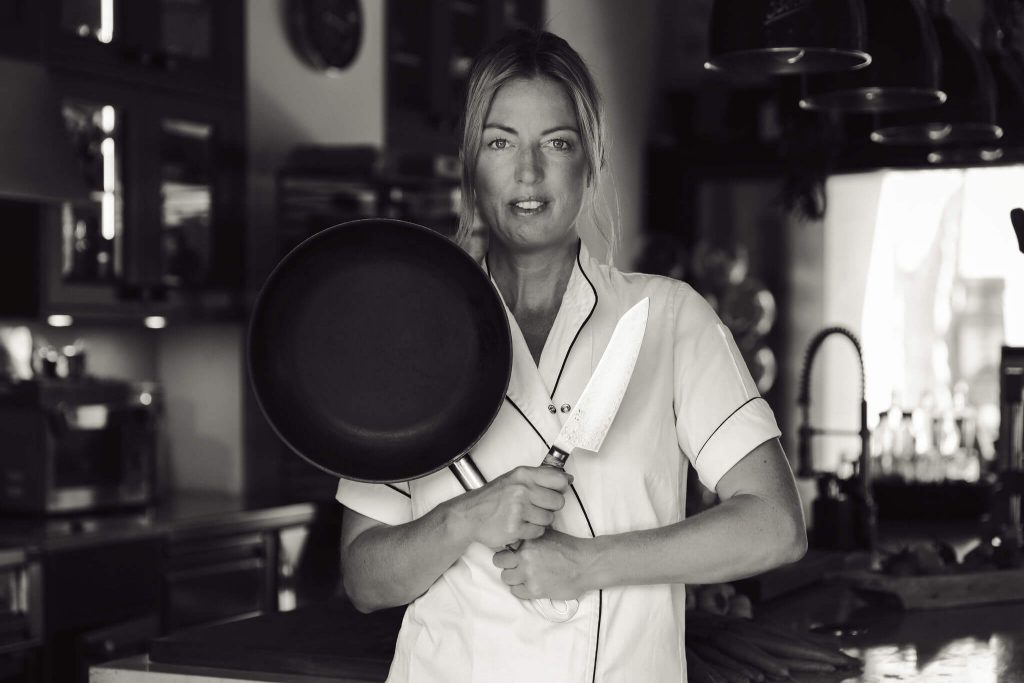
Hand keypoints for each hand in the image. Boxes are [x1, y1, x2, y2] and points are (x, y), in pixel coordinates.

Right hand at [450, 466, 570, 548]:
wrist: (470, 515)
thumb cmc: (494, 497)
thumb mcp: (515, 478)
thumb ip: (540, 476)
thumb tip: (568, 478)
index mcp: (523, 475)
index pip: (559, 480)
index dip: (560, 488)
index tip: (554, 492)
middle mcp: (521, 490)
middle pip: (558, 501)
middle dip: (550, 507)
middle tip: (536, 507)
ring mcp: (518, 509)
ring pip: (549, 518)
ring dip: (541, 521)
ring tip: (527, 517)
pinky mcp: (515, 528)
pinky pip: (539, 532)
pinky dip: (532, 531)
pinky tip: (522, 526)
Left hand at [492, 529, 589, 600]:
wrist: (586, 564)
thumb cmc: (569, 548)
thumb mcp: (548, 533)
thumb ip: (530, 536)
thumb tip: (515, 537)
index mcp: (528, 540)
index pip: (503, 544)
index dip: (506, 549)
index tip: (510, 552)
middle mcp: (525, 556)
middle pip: (499, 561)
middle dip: (506, 562)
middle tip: (514, 564)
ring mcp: (529, 574)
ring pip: (506, 577)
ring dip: (513, 576)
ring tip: (523, 575)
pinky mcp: (535, 590)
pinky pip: (516, 591)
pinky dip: (521, 589)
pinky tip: (530, 584)